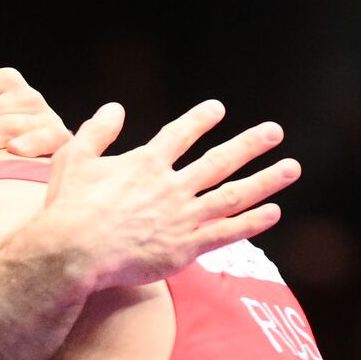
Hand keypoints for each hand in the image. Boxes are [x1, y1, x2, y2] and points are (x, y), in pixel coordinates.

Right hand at [34, 100, 299, 291]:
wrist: (74, 252)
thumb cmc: (68, 207)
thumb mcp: (74, 158)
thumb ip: (97, 131)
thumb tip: (114, 108)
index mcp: (145, 164)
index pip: (179, 135)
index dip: (200, 120)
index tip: (217, 109)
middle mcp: (171, 186)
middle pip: (219, 160)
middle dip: (250, 144)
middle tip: (274, 131)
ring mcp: (182, 217)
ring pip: (234, 194)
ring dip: (266, 179)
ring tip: (292, 167)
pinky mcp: (185, 248)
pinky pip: (228, 233)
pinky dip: (252, 222)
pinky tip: (274, 212)